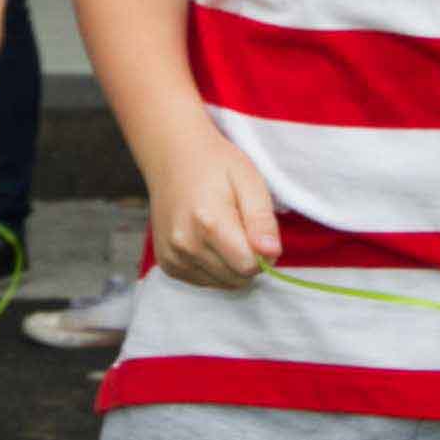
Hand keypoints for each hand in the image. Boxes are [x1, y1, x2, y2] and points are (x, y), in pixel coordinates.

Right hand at [140, 122, 279, 291]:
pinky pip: (205, 281)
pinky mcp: (167, 264)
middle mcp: (185, 245)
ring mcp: (172, 256)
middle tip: (241, 226)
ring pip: (223, 283)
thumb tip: (272, 253)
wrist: (172, 155)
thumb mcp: (249, 181)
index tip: (257, 228)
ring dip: (231, 265)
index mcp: (208, 223)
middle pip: (237, 278)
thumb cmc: (215, 164)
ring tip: (223, 230)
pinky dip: (214, 267)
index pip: (250, 266)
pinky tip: (208, 240)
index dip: (264, 251)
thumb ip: (262, 220)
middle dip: (248, 259)